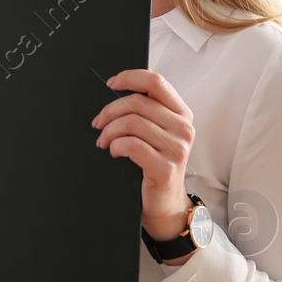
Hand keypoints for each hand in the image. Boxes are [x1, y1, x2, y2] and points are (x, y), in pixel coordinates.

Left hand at [91, 69, 194, 241]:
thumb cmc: (156, 164)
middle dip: (110, 111)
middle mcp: (183, 128)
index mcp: (182, 113)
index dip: (130, 78)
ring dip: (109, 131)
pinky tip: (113, 152)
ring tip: (104, 141)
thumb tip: (126, 82)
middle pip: (138, 102)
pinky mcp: (164, 167)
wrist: (165, 204)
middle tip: (98, 123)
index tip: (111, 84)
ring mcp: (177, 148)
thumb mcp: (157, 132)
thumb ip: (148, 108)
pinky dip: (115, 146)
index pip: (156, 81)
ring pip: (132, 122)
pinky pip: (131, 145)